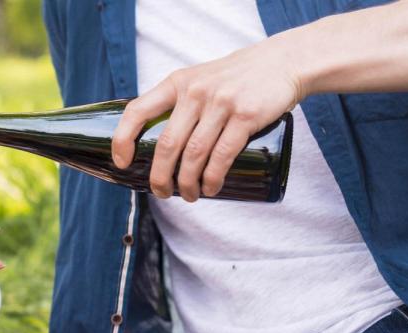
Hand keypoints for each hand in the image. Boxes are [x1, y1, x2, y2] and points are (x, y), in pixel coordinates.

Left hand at [112, 37, 301, 200]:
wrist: (284, 61)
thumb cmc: (236, 78)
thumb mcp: (199, 79)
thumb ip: (178, 102)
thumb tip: (156, 144)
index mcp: (177, 83)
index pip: (137, 111)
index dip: (123, 140)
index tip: (123, 163)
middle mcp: (195, 92)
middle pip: (166, 144)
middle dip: (160, 177)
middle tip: (162, 193)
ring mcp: (221, 103)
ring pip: (194, 154)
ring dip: (188, 183)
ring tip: (189, 196)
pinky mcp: (246, 115)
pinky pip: (222, 155)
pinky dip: (212, 178)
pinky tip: (210, 188)